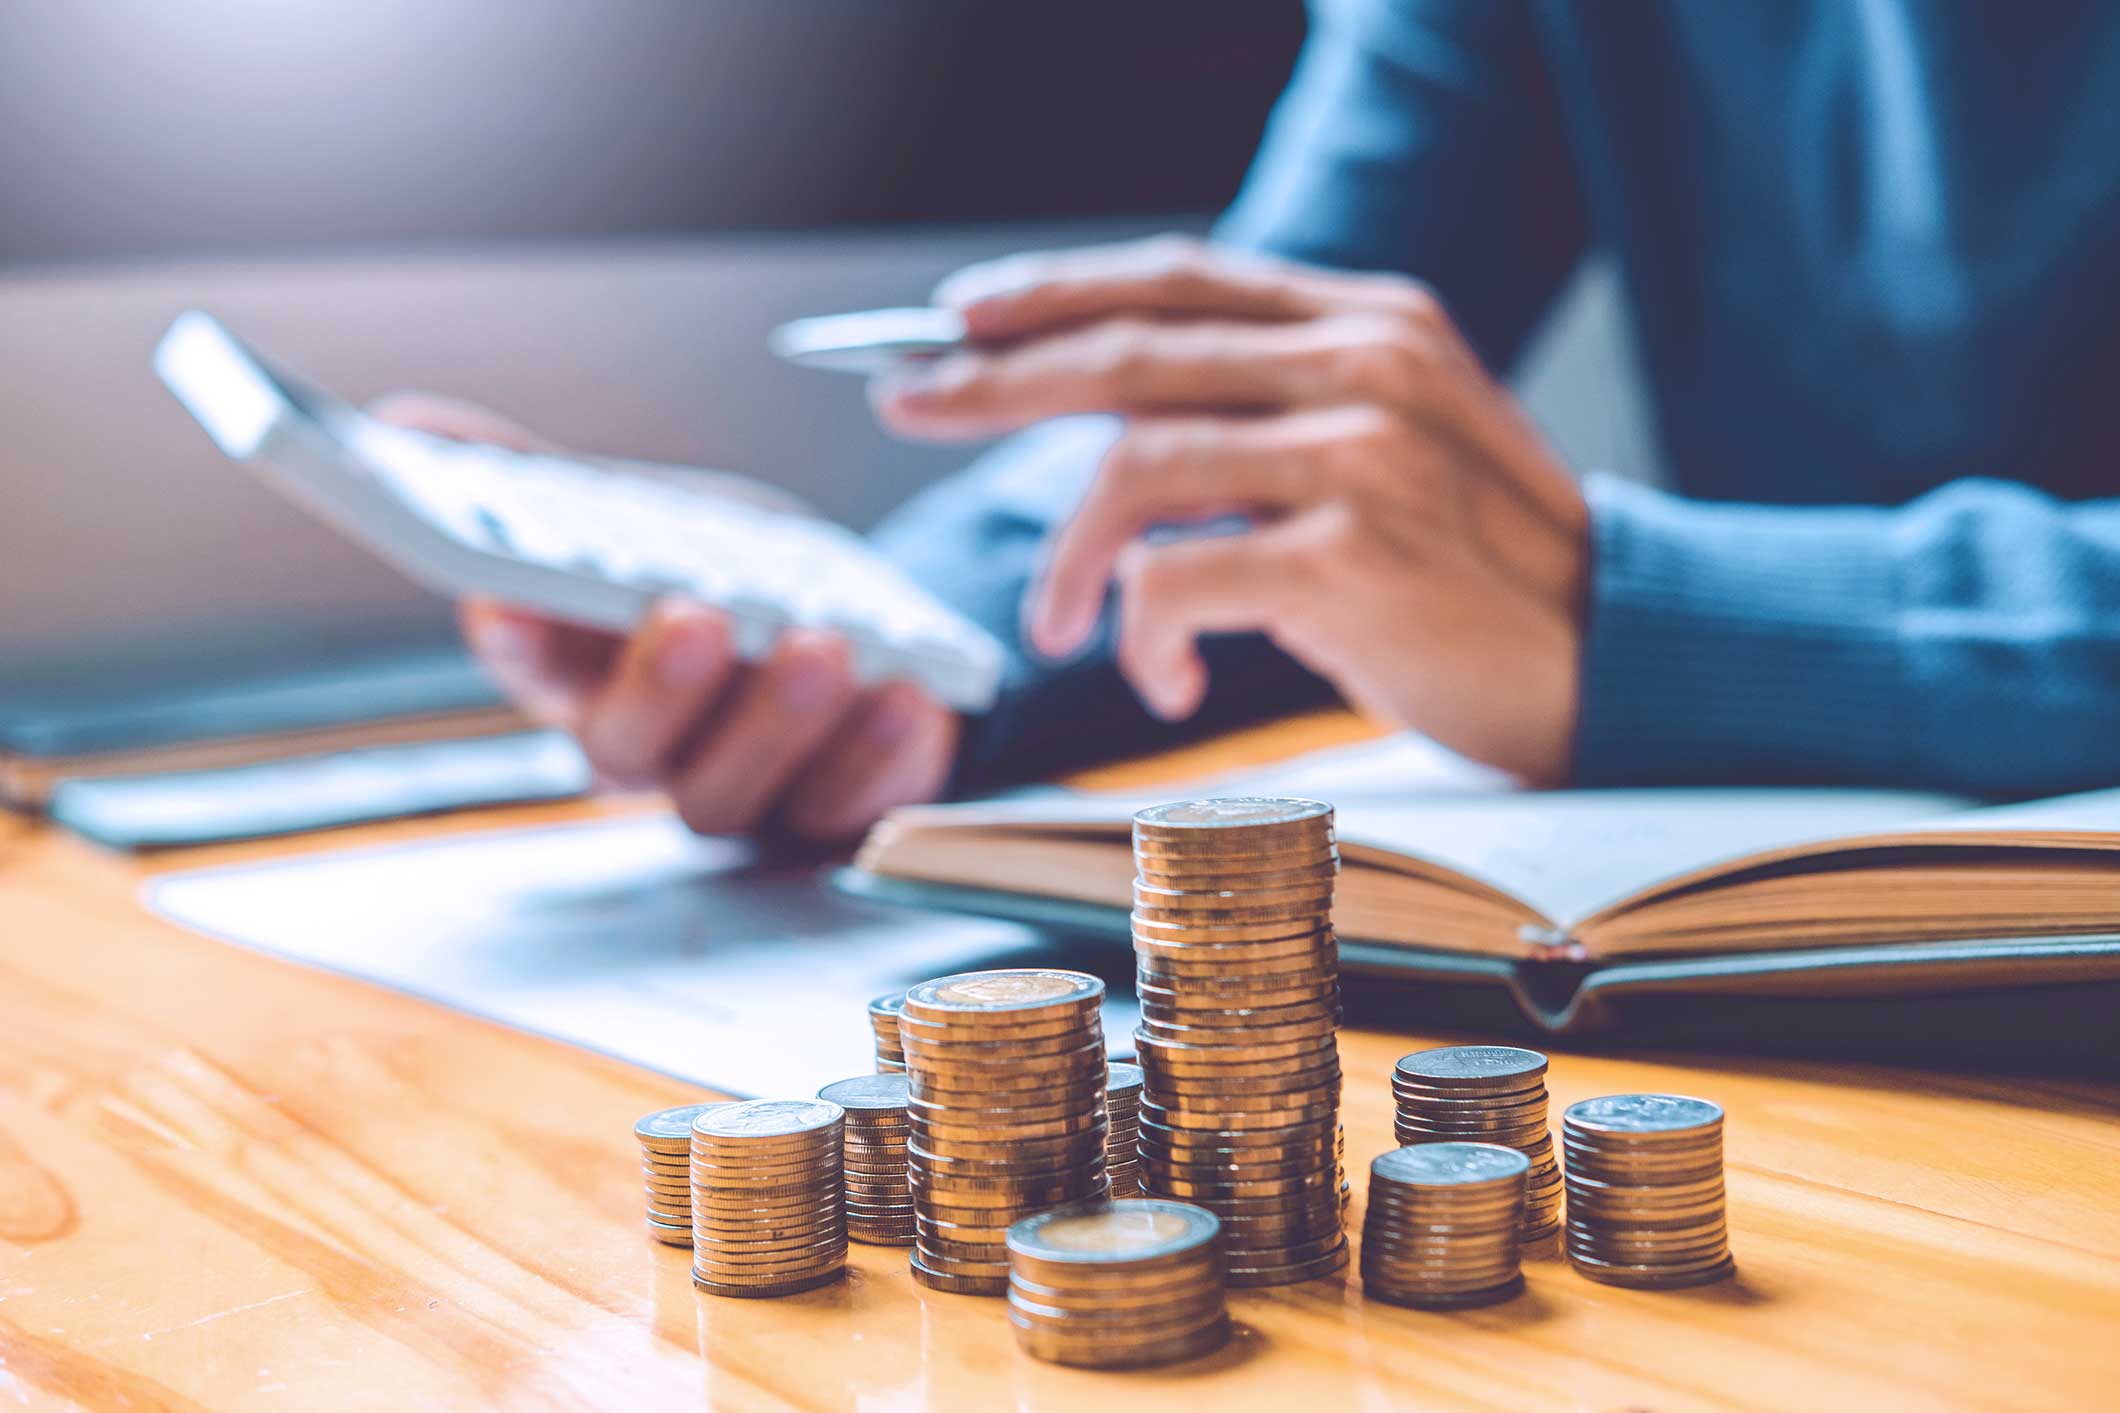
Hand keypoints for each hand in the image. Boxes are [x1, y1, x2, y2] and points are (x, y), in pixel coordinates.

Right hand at [368, 393, 959, 839]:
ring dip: (779, 720)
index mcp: (576, 672)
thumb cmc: (716, 578)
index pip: (520, 661)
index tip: (511, 590)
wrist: (844, 631)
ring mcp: (738, 791)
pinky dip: (881, 753)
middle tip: (699, 615)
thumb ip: (539, 482)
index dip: (510, 632)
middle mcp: (647, 749)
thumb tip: (408, 422)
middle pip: (625, 749)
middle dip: (660, 685)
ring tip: (823, 644)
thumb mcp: (640, 517)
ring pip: (733, 790)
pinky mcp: (829, 811)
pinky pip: (847, 805)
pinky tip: (909, 693)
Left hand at [871, 237, 1588, 784]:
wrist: (1612, 662)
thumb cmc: (1477, 575)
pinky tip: (1160, 682)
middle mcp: (1366, 364)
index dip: (1056, 291)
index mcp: (1370, 323)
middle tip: (910, 401)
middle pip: (1129, 350)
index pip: (1178, 281)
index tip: (960, 315)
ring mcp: (1362, 454)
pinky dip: (1140, 635)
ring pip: (1135, 466)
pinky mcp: (1351, 557)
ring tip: (1059, 622)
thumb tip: (1118, 430)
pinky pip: (1175, 578)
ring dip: (1070, 556)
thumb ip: (1274, 416)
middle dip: (996, 379)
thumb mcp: (1389, 452)